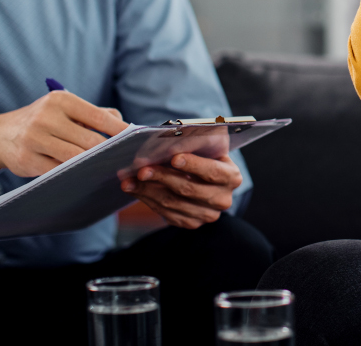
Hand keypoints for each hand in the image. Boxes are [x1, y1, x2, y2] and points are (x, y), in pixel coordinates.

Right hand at [0, 90, 127, 176]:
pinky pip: (58, 170)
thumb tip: (124, 124)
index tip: (135, 140)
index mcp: (61, 100)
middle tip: (125, 159)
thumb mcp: (66, 109)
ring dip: (94, 164)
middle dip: (109, 151)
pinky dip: (74, 174)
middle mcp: (47, 117)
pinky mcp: (27, 160)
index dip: (120, 131)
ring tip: (109, 168)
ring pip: (76, 157)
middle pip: (90, 140)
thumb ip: (96, 114)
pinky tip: (85, 175)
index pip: (99, 116)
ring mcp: (35, 139)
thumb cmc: (43, 120)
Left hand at [121, 153, 242, 228]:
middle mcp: (223, 199)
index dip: (194, 165)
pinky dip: (148, 200)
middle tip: (142, 170)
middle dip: (162, 177)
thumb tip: (170, 136)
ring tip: (129, 180)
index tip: (174, 158)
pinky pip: (166, 213)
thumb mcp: (208, 148)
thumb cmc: (205, 157)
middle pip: (189, 189)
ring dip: (148, 190)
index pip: (212, 172)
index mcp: (231, 177)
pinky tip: (135, 189)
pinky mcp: (191, 223)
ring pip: (173, 203)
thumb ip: (195, 144)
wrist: (208, 180)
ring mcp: (207, 214)